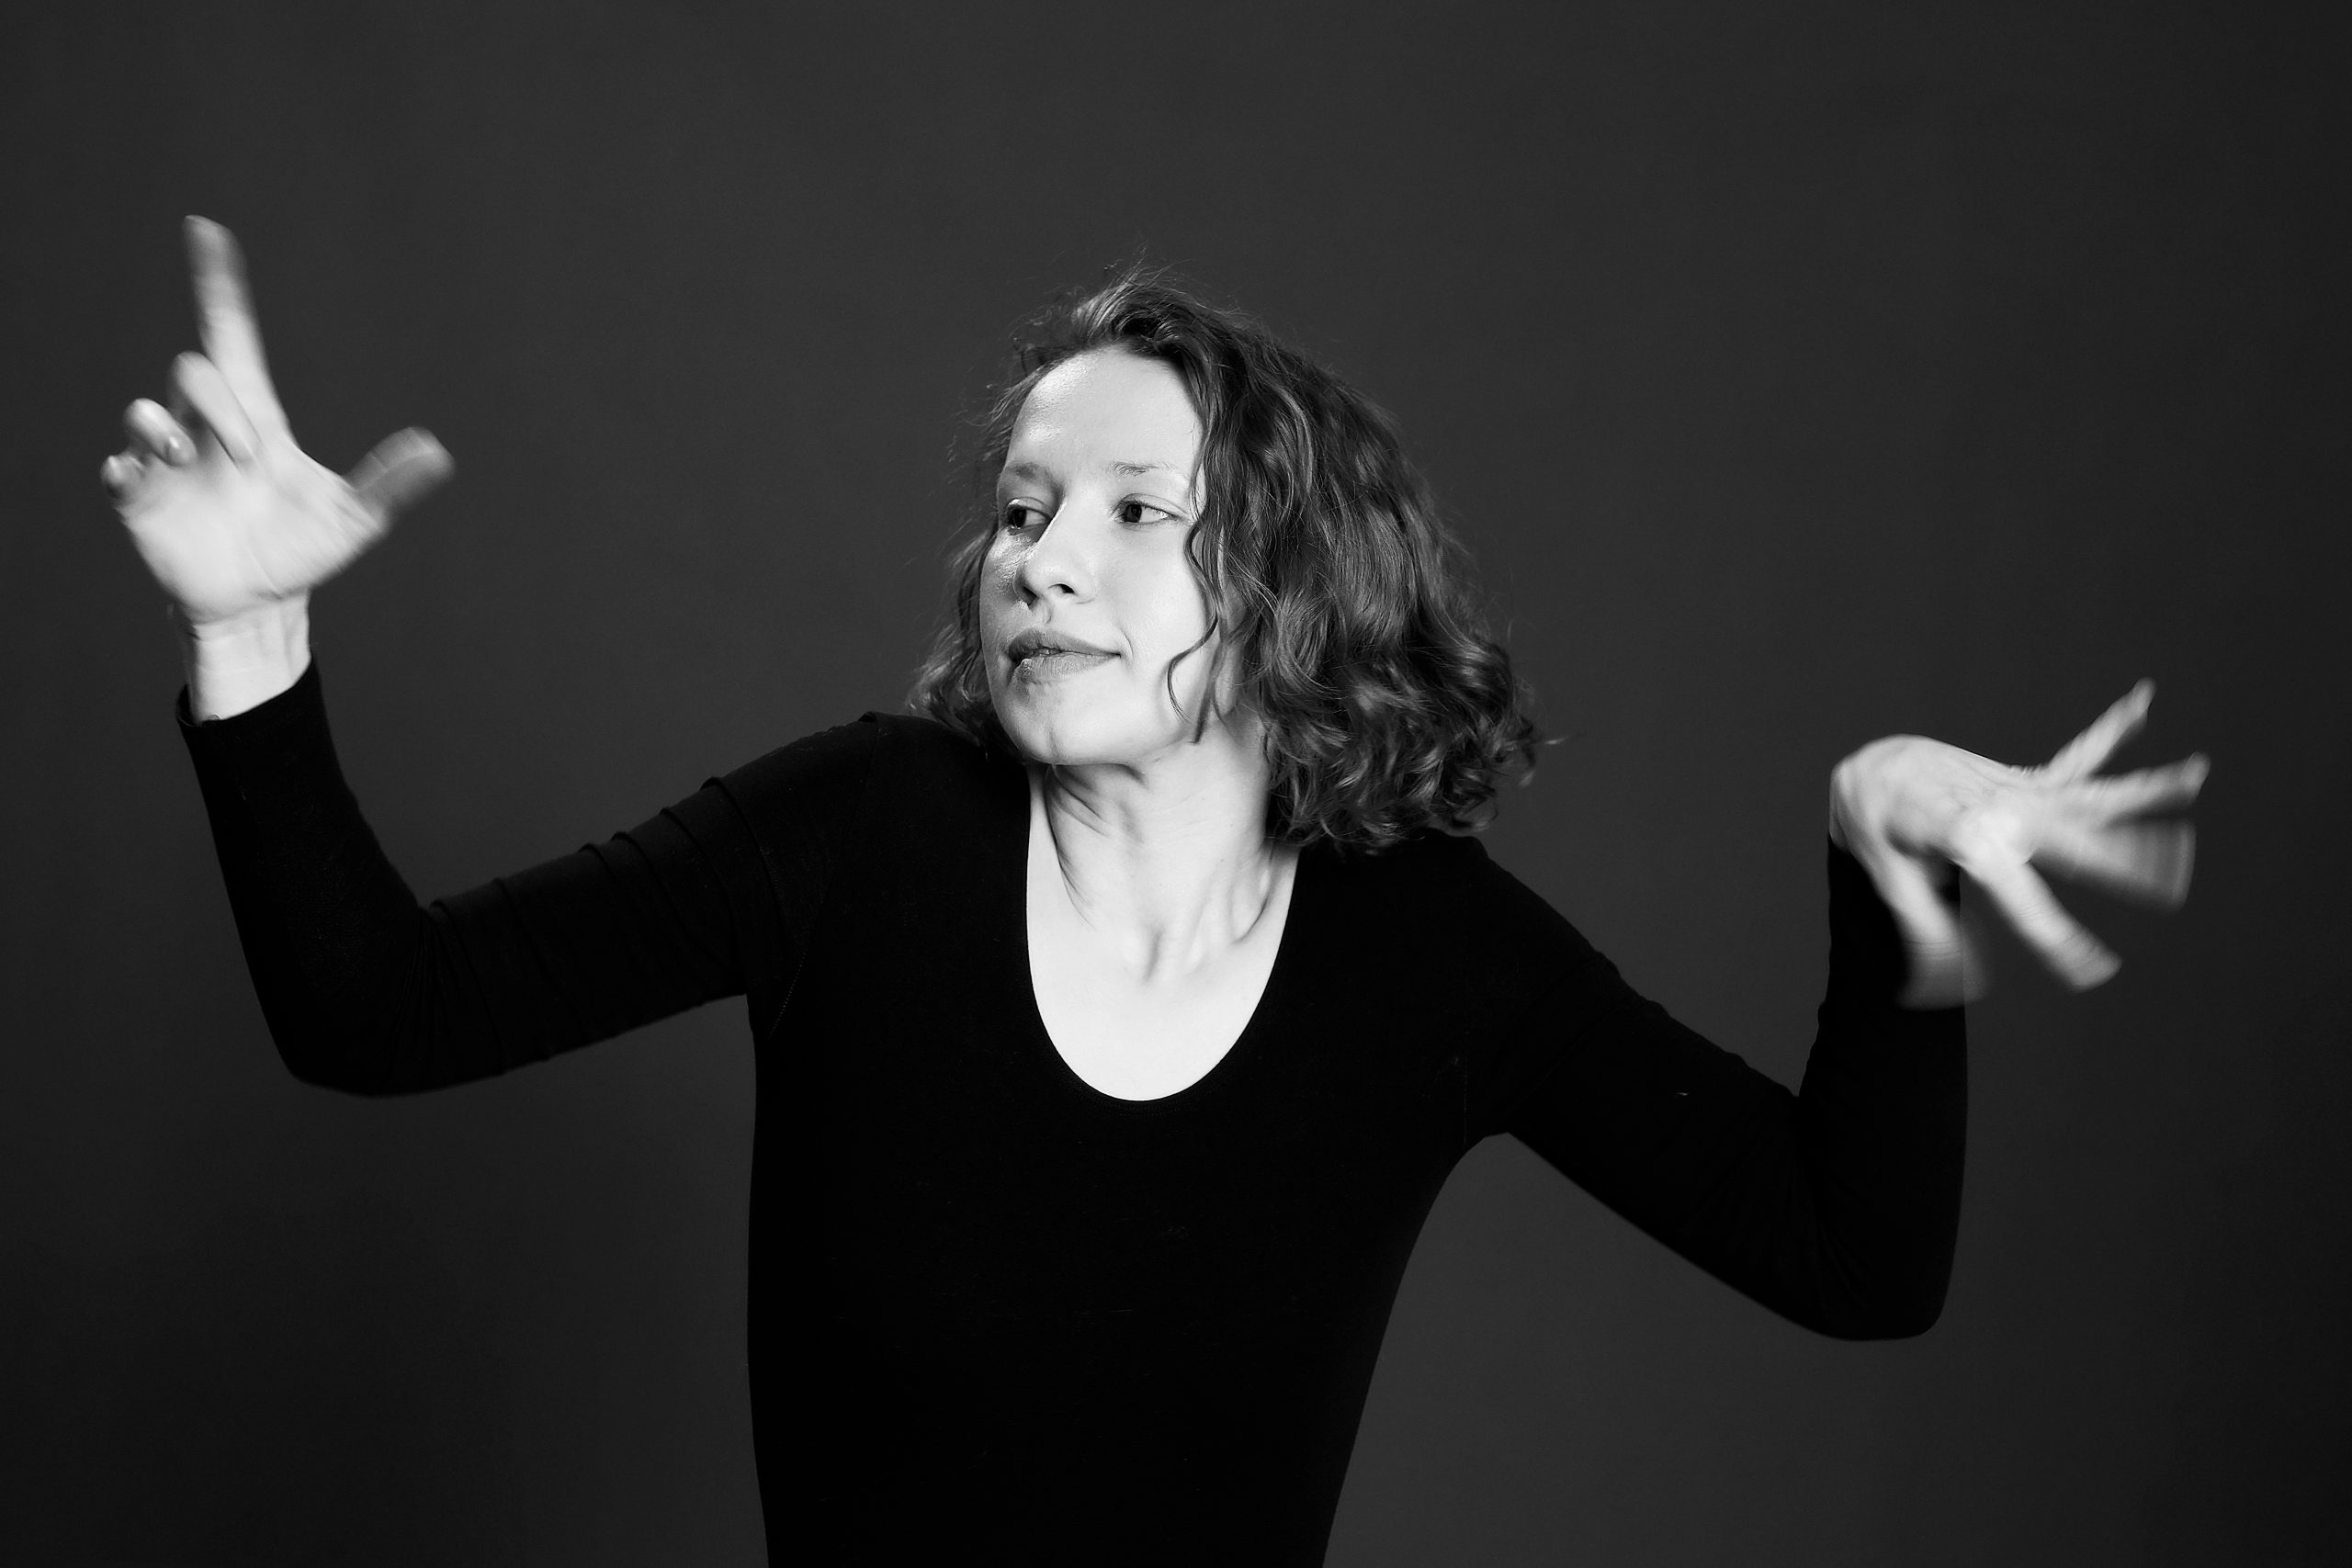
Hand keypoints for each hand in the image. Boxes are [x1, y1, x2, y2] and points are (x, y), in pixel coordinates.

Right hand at [100, 216, 451, 630]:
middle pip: (193, 373)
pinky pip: (117, 467)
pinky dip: (126, 467)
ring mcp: (170, 463)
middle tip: (247, 457)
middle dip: (218, 406)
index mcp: (257, 418)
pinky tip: (138, 475)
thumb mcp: (354, 519)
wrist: (261, 602)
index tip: (207, 230)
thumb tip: (438, 453)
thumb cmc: (303, 548)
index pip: (234, 337)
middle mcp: (207, 429)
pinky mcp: (141, 499)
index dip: (220, 286)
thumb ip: (388, 486)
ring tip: (190, 463)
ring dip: (164, 432)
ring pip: (145, 413)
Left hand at [1829, 681, 2207, 1008]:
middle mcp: (2006, 810)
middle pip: (2077, 842)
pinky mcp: (2028, 781)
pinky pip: (2076, 755)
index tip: (2089, 970)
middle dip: (2125, 866)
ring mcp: (2022, 792)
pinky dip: (2110, 729)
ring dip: (2146, 789)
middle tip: (2174, 887)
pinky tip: (2139, 702)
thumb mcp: (1890, 881)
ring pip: (2092, 793)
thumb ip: (1927, 930)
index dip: (2054, 938)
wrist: (1877, 768)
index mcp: (1969, 838)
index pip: (2021, 899)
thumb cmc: (1882, 826)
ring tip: (2195, 775)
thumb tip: (1957, 983)